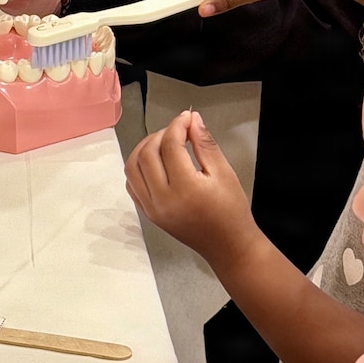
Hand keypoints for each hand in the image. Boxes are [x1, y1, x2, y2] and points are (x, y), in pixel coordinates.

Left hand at [125, 109, 258, 266]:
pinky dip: (138, 166)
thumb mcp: (224, 172)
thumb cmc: (231, 211)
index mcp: (185, 189)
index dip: (177, 125)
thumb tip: (192, 120)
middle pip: (146, 154)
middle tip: (179, 129)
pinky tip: (156, 160)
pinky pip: (132, 183)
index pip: (170, 146)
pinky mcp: (149, 214)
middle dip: (161, 134)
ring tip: (165, 142)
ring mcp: (152, 209)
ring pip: (132, 167)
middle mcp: (163, 200)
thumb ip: (205, 143)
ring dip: (144, 148)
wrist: (227, 245)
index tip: (187, 117)